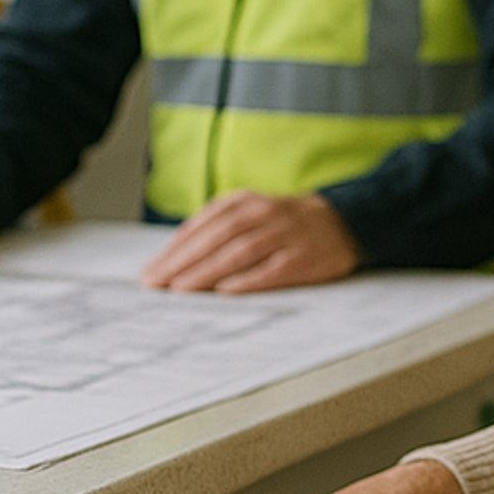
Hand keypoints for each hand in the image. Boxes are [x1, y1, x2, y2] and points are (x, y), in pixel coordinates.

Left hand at [141, 191, 361, 292]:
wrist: (342, 223)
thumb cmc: (285, 224)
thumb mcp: (250, 213)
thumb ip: (217, 229)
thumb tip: (175, 257)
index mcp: (245, 202)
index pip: (202, 225)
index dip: (174, 248)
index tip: (151, 270)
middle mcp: (264, 215)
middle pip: (217, 237)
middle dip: (183, 261)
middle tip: (156, 282)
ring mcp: (286, 235)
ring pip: (240, 252)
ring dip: (208, 270)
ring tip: (181, 288)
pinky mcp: (304, 257)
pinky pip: (273, 269)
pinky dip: (248, 279)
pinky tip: (226, 291)